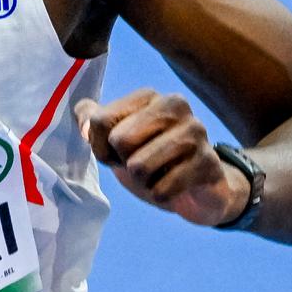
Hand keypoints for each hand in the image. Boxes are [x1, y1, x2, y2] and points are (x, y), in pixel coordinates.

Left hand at [72, 89, 247, 226]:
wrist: (198, 189)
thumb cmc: (153, 159)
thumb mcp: (118, 142)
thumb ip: (95, 123)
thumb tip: (84, 119)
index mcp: (149, 96)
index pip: (99, 121)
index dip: (102, 147)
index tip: (121, 152)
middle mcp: (175, 105)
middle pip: (119, 141)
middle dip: (124, 163)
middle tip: (144, 164)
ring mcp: (196, 132)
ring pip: (139, 166)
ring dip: (143, 181)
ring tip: (160, 174)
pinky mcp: (208, 162)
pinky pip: (161, 189)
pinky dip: (161, 195)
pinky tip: (176, 186)